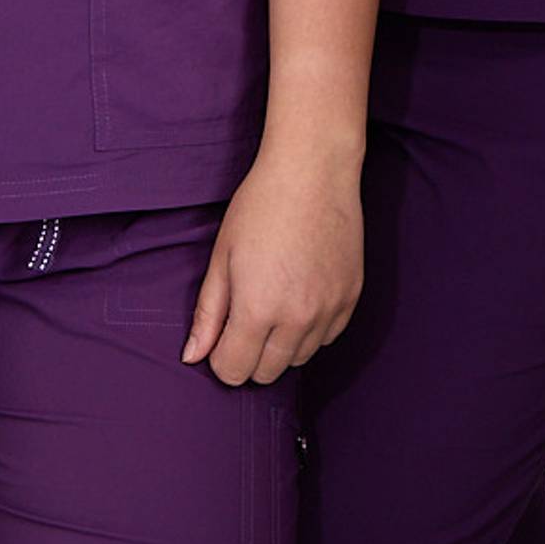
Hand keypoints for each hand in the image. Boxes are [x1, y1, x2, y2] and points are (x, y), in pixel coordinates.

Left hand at [184, 145, 363, 385]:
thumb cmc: (260, 206)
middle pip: (267, 373)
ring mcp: (330, 308)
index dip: (221, 357)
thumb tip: (193, 357)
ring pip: (299, 359)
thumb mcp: (222, 257)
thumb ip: (208, 314)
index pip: (234, 371)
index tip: (223, 333)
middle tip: (246, 317)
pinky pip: (327, 337)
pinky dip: (311, 329)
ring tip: (275, 302)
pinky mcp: (352, 296)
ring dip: (282, 345)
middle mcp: (298, 318)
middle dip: (249, 355)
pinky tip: (301, 296)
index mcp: (258, 310)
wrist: (314, 169)